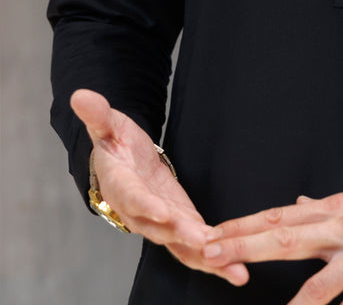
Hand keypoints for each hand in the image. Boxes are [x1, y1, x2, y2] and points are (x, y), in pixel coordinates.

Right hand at [70, 89, 247, 286]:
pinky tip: (239, 269)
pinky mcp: (180, 225)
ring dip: (208, 260)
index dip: (148, 207)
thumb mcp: (108, 126)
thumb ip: (98, 115)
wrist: (124, 163)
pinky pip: (196, 247)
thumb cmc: (116, 144)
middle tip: (207, 245)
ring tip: (235, 271)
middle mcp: (140, 213)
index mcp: (122, 187)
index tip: (164, 213)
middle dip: (185, 238)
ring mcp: (161, 223)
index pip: (134, 198)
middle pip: (162, 229)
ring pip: (183, 246)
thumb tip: (80, 95)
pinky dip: (216, 259)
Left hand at [202, 159, 342, 303]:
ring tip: (257, 301)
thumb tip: (296, 204)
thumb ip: (328, 207)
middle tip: (209, 250)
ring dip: (287, 304)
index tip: (214, 231)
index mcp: (338, 208)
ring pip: (317, 283)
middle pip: (285, 238)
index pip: (281, 217)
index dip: (245, 225)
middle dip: (244, 246)